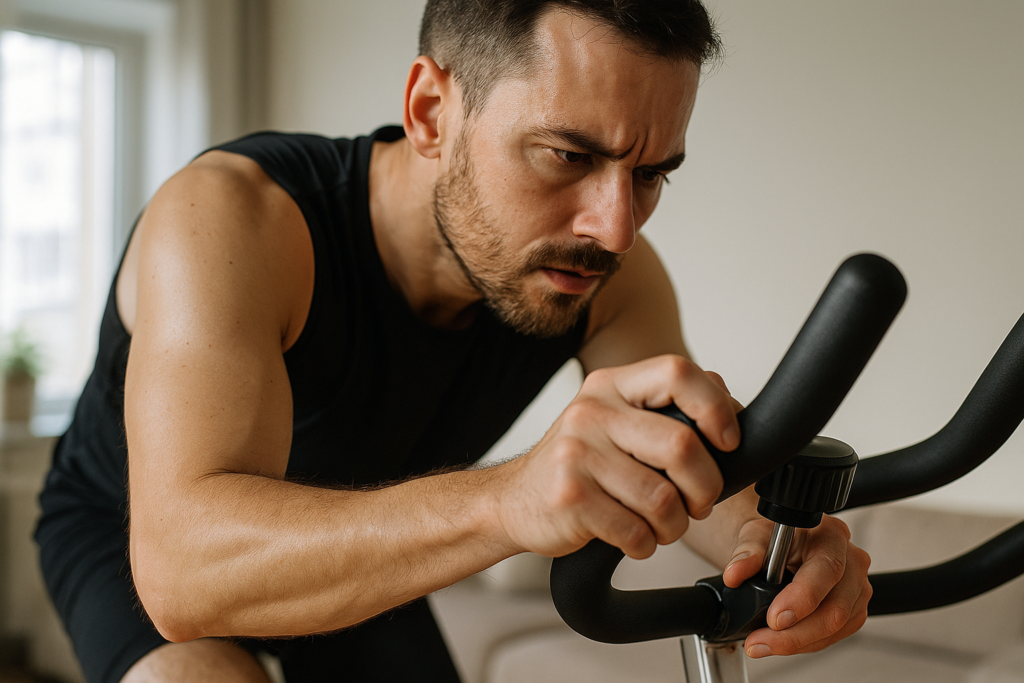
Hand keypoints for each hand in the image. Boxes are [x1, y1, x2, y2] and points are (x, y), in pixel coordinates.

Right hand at [491, 354, 739, 559]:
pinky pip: (636, 531)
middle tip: (698, 502)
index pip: (678, 372)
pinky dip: (645, 544)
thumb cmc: (578, 464)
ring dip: (674, 525)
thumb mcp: (616, 421)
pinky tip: (632, 537)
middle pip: (682, 445)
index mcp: (611, 386)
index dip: (716, 407)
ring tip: (660, 525)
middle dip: (705, 487)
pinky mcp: (570, 497)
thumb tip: (731, 409)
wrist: (513, 500)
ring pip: (663, 498)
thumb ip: (666, 410)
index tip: (728, 441)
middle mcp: (591, 412)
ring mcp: (576, 453)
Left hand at [723, 515, 871, 656]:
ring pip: (836, 629)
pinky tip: (781, 640)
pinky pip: (834, 636)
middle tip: (760, 641)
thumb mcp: (756, 534)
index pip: (826, 570)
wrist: (782, 546)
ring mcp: (857, 588)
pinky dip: (805, 643)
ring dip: (797, 643)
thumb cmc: (776, 537)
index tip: (774, 618)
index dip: (802, 599)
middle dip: (795, 634)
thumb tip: (735, 574)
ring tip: (762, 643)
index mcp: (832, 536)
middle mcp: (852, 562)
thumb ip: (747, 551)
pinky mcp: (853, 611)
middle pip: (835, 609)